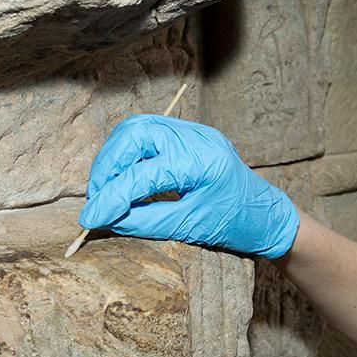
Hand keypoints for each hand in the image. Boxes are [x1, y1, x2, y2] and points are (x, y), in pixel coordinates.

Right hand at [77, 115, 299, 258]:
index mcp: (202, 162)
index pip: (143, 174)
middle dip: (108, 166)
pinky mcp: (188, 135)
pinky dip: (127, 154)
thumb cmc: (234, 225)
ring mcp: (193, 131)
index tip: (90, 219)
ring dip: (114, 157)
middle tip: (97, 198)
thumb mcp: (188, 228)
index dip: (111, 197)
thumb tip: (105, 219)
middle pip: (134, 134)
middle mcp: (197, 137)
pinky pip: (147, 133)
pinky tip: (124, 178)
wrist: (266, 216)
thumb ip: (144, 221)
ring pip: (136, 128)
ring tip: (107, 189)